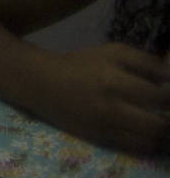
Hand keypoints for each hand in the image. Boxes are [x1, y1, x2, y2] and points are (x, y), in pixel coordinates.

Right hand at [34, 44, 169, 155]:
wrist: (43, 83)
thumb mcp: (112, 52)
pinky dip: (150, 141)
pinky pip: (137, 147)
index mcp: (115, 80)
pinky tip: (148, 131)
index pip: (160, 96)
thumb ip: (146, 62)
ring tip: (161, 120)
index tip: (169, 92)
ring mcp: (106, 126)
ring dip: (163, 131)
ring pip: (151, 140)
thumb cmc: (82, 64)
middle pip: (161, 124)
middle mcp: (112, 106)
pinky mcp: (102, 138)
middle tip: (167, 109)